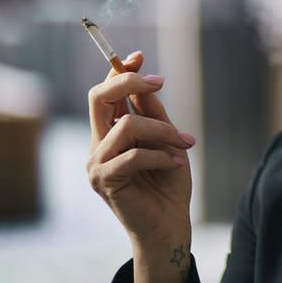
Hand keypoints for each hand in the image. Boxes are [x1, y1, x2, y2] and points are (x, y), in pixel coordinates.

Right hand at [86, 51, 195, 282]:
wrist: (169, 226)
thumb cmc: (169, 184)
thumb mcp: (166, 141)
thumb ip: (153, 114)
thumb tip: (146, 82)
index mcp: (108, 133)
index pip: (104, 93)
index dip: (120, 71)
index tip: (140, 57)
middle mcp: (97, 145)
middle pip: (99, 98)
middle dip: (129, 83)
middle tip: (160, 83)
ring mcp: (97, 164)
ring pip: (126, 125)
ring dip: (162, 130)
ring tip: (185, 143)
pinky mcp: (105, 182)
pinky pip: (133, 155)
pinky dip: (161, 155)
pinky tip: (177, 163)